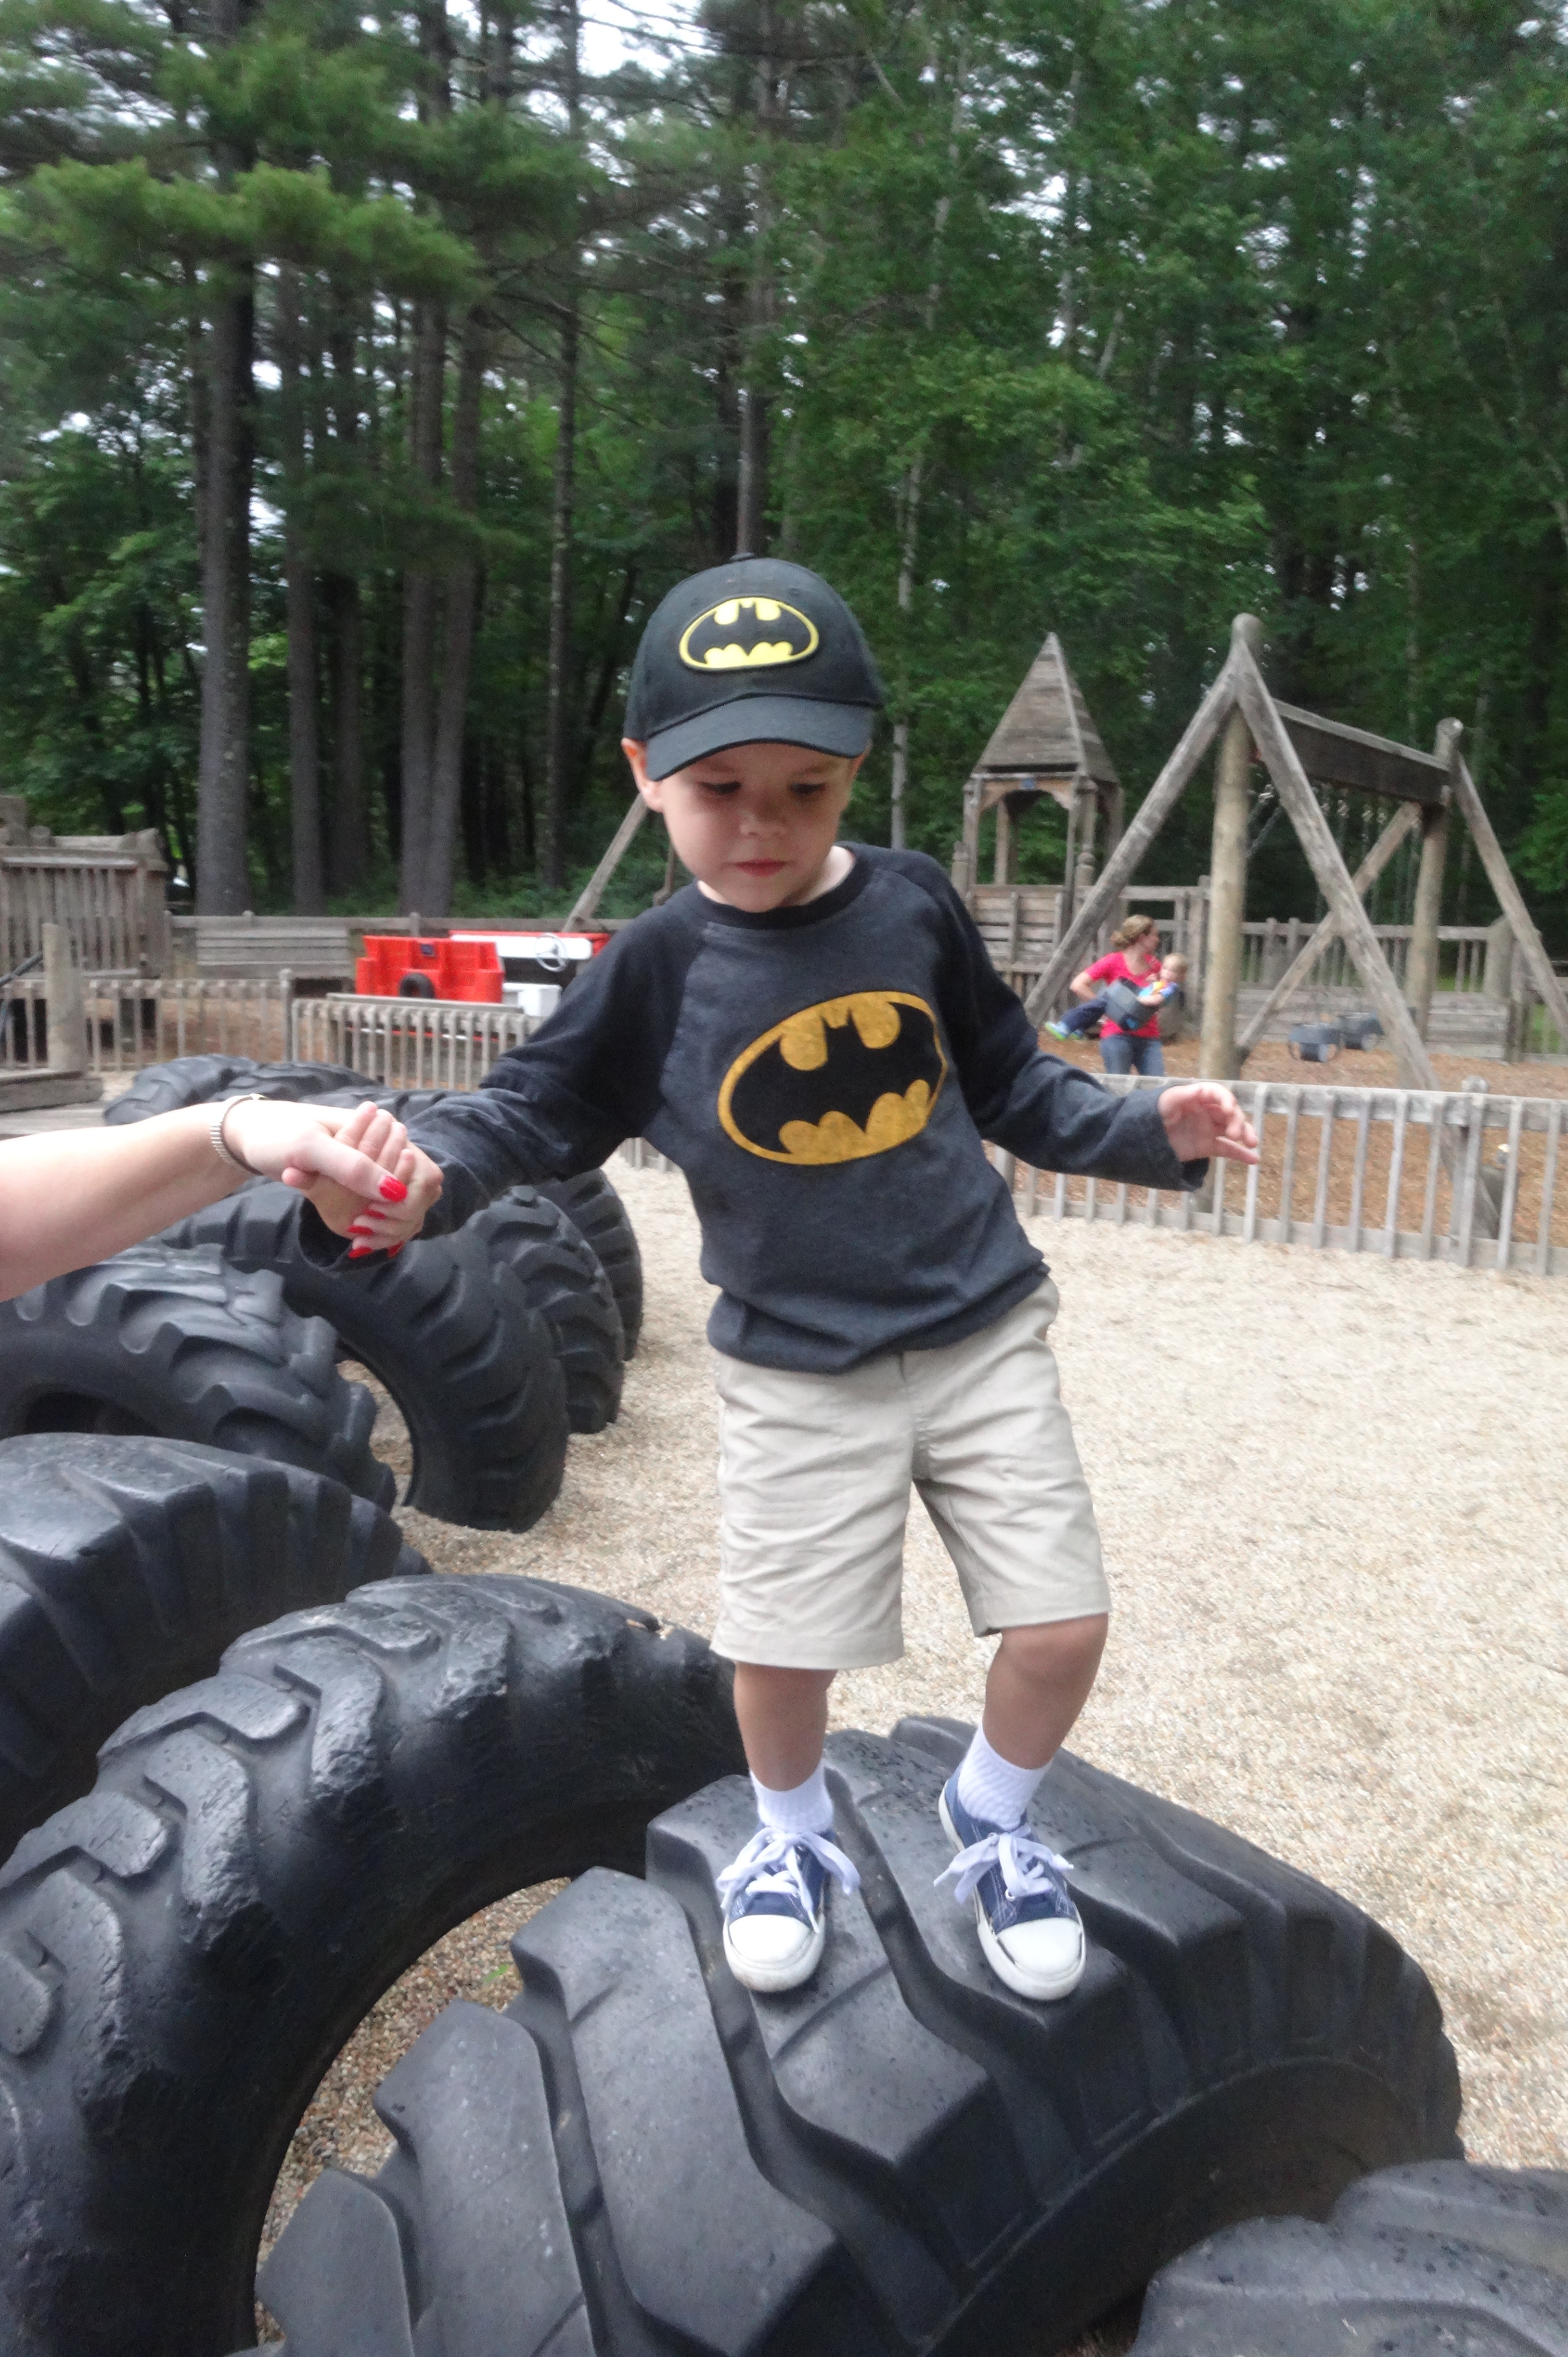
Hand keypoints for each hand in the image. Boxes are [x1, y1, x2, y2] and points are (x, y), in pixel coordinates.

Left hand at [222, 1099, 441, 1246]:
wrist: (253, 1137)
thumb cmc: (279, 1137)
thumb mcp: (311, 1149)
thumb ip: (353, 1167)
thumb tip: (394, 1193)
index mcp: (388, 1131)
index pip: (424, 1180)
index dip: (402, 1208)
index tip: (362, 1222)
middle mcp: (394, 1148)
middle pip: (421, 1197)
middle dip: (395, 1222)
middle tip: (357, 1231)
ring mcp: (383, 1166)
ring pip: (409, 1207)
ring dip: (390, 1229)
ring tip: (358, 1239)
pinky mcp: (368, 1182)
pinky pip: (390, 1211)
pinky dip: (382, 1229)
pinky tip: (360, 1238)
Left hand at [1158, 1081, 1258, 1165]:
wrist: (1143, 1140)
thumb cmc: (1152, 1115)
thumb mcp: (1164, 1103)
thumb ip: (1181, 1095)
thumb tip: (1200, 1088)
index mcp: (1198, 1098)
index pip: (1218, 1095)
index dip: (1227, 1101)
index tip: (1229, 1111)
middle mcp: (1207, 1112)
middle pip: (1229, 1113)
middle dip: (1237, 1121)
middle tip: (1235, 1134)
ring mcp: (1209, 1130)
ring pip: (1233, 1130)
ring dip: (1246, 1134)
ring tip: (1252, 1143)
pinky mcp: (1207, 1146)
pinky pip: (1227, 1149)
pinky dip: (1241, 1155)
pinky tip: (1254, 1160)